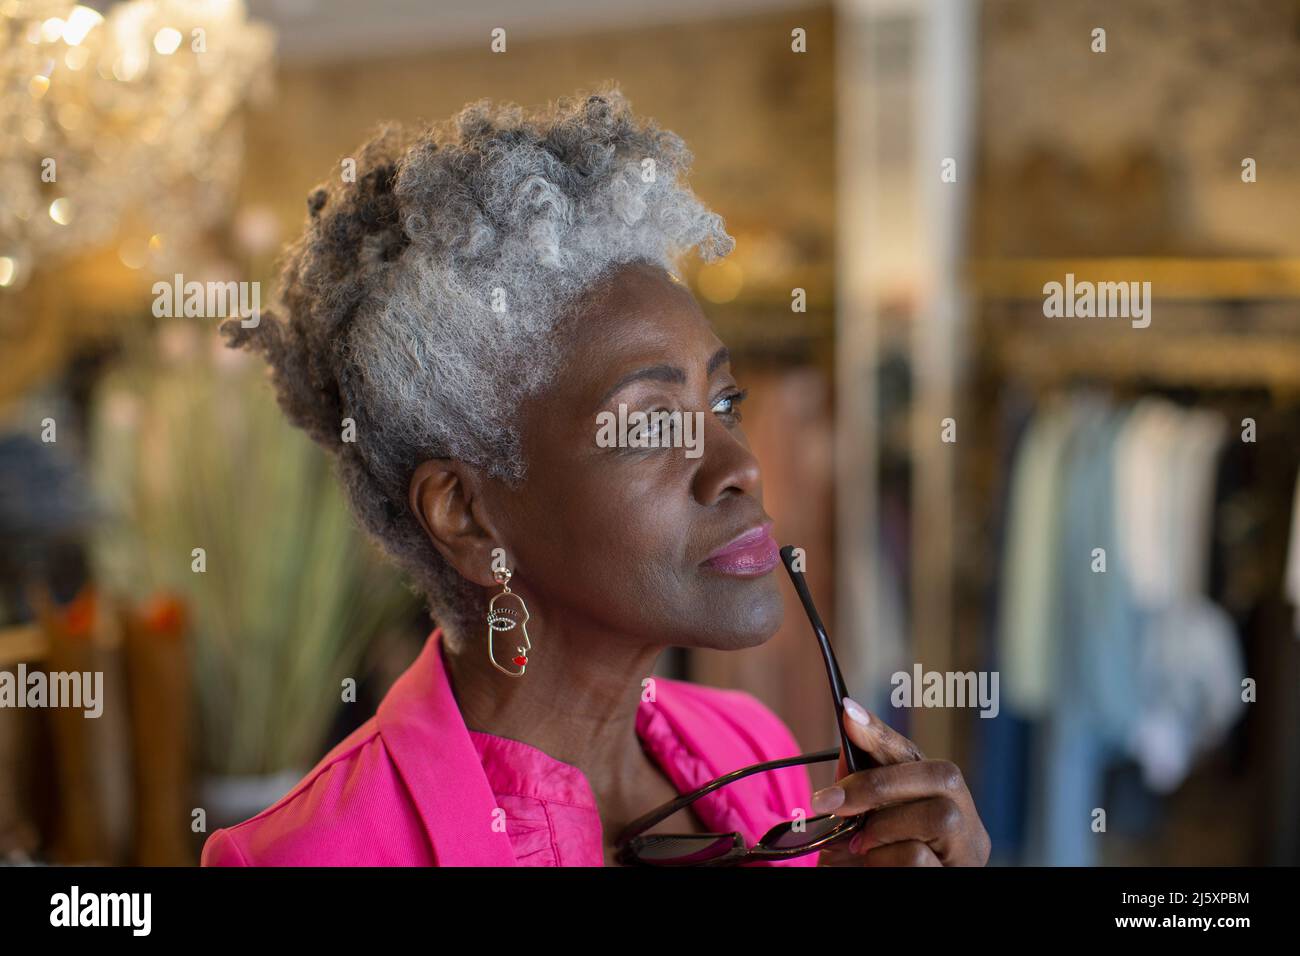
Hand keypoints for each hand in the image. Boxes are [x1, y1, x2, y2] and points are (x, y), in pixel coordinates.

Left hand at [813, 698, 989, 865]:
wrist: (876, 901)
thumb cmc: (868, 868)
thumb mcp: (856, 825)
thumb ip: (856, 787)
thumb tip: (847, 738)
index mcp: (937, 796)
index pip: (913, 752)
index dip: (881, 730)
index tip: (845, 710)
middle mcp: (964, 818)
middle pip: (940, 774)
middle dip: (878, 783)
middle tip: (831, 803)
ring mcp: (969, 850)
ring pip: (937, 814)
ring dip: (885, 829)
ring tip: (862, 850)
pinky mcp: (961, 876)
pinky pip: (922, 857)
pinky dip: (888, 862)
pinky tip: (878, 869)